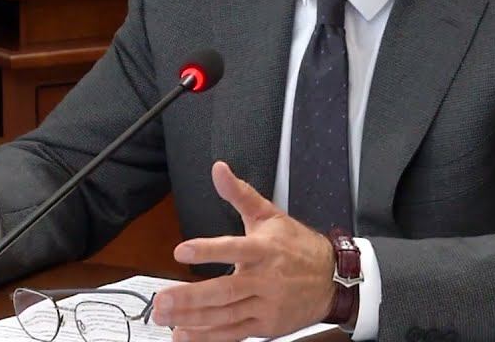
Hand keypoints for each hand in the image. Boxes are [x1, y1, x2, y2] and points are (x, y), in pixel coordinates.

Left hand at [151, 161, 335, 341]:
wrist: (333, 279)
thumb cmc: (298, 246)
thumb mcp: (270, 215)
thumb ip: (240, 194)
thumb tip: (219, 170)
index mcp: (265, 249)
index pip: (234, 249)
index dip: (208, 250)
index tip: (181, 251)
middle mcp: (266, 279)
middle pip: (225, 291)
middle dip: (190, 297)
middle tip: (161, 299)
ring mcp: (266, 305)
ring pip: (226, 315)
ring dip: (192, 318)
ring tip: (163, 316)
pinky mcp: (266, 326)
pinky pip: (234, 334)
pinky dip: (208, 336)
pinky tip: (184, 334)